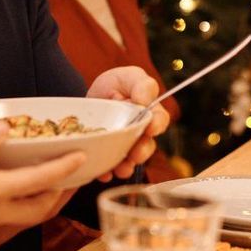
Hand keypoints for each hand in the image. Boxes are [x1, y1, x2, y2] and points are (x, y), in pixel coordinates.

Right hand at [0, 121, 84, 250]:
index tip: (83, 156)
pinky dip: (32, 205)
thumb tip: (5, 128)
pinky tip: (24, 193)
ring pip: (33, 216)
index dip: (64, 168)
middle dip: (65, 190)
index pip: (41, 180)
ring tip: (57, 182)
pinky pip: (18, 219)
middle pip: (45, 206)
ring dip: (50, 200)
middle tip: (76, 172)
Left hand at [87, 66, 168, 181]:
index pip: (160, 120)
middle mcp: (141, 134)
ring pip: (130, 161)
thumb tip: (145, 102)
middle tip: (135, 155)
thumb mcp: (128, 77)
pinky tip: (103, 173)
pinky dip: (106, 172)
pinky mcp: (108, 155)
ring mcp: (125, 147)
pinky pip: (109, 167)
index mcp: (150, 114)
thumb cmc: (115, 85)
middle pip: (147, 146)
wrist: (90, 100)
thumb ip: (141, 85)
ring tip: (119, 169)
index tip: (151, 128)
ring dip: (126, 167)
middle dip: (142, 152)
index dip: (157, 125)